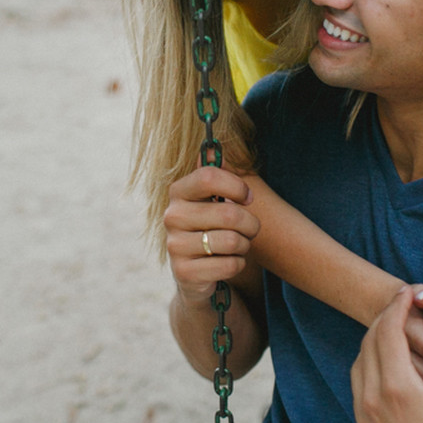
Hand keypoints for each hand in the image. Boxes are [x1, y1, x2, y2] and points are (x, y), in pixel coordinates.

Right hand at [163, 166, 258, 306]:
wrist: (196, 273)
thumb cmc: (212, 228)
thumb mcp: (213, 200)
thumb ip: (216, 176)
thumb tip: (211, 149)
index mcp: (178, 192)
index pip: (208, 177)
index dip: (236, 186)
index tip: (248, 197)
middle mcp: (172, 216)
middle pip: (229, 213)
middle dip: (251, 223)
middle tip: (251, 229)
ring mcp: (175, 245)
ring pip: (232, 241)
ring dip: (245, 245)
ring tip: (239, 245)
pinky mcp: (184, 272)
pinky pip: (230, 265)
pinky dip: (238, 264)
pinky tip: (229, 262)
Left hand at [352, 286, 422, 422]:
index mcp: (397, 387)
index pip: (389, 331)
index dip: (400, 306)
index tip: (412, 289)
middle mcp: (372, 399)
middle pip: (370, 343)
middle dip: (386, 318)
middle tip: (403, 302)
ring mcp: (364, 417)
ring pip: (360, 365)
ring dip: (375, 342)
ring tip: (395, 327)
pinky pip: (359, 388)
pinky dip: (370, 368)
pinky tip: (387, 364)